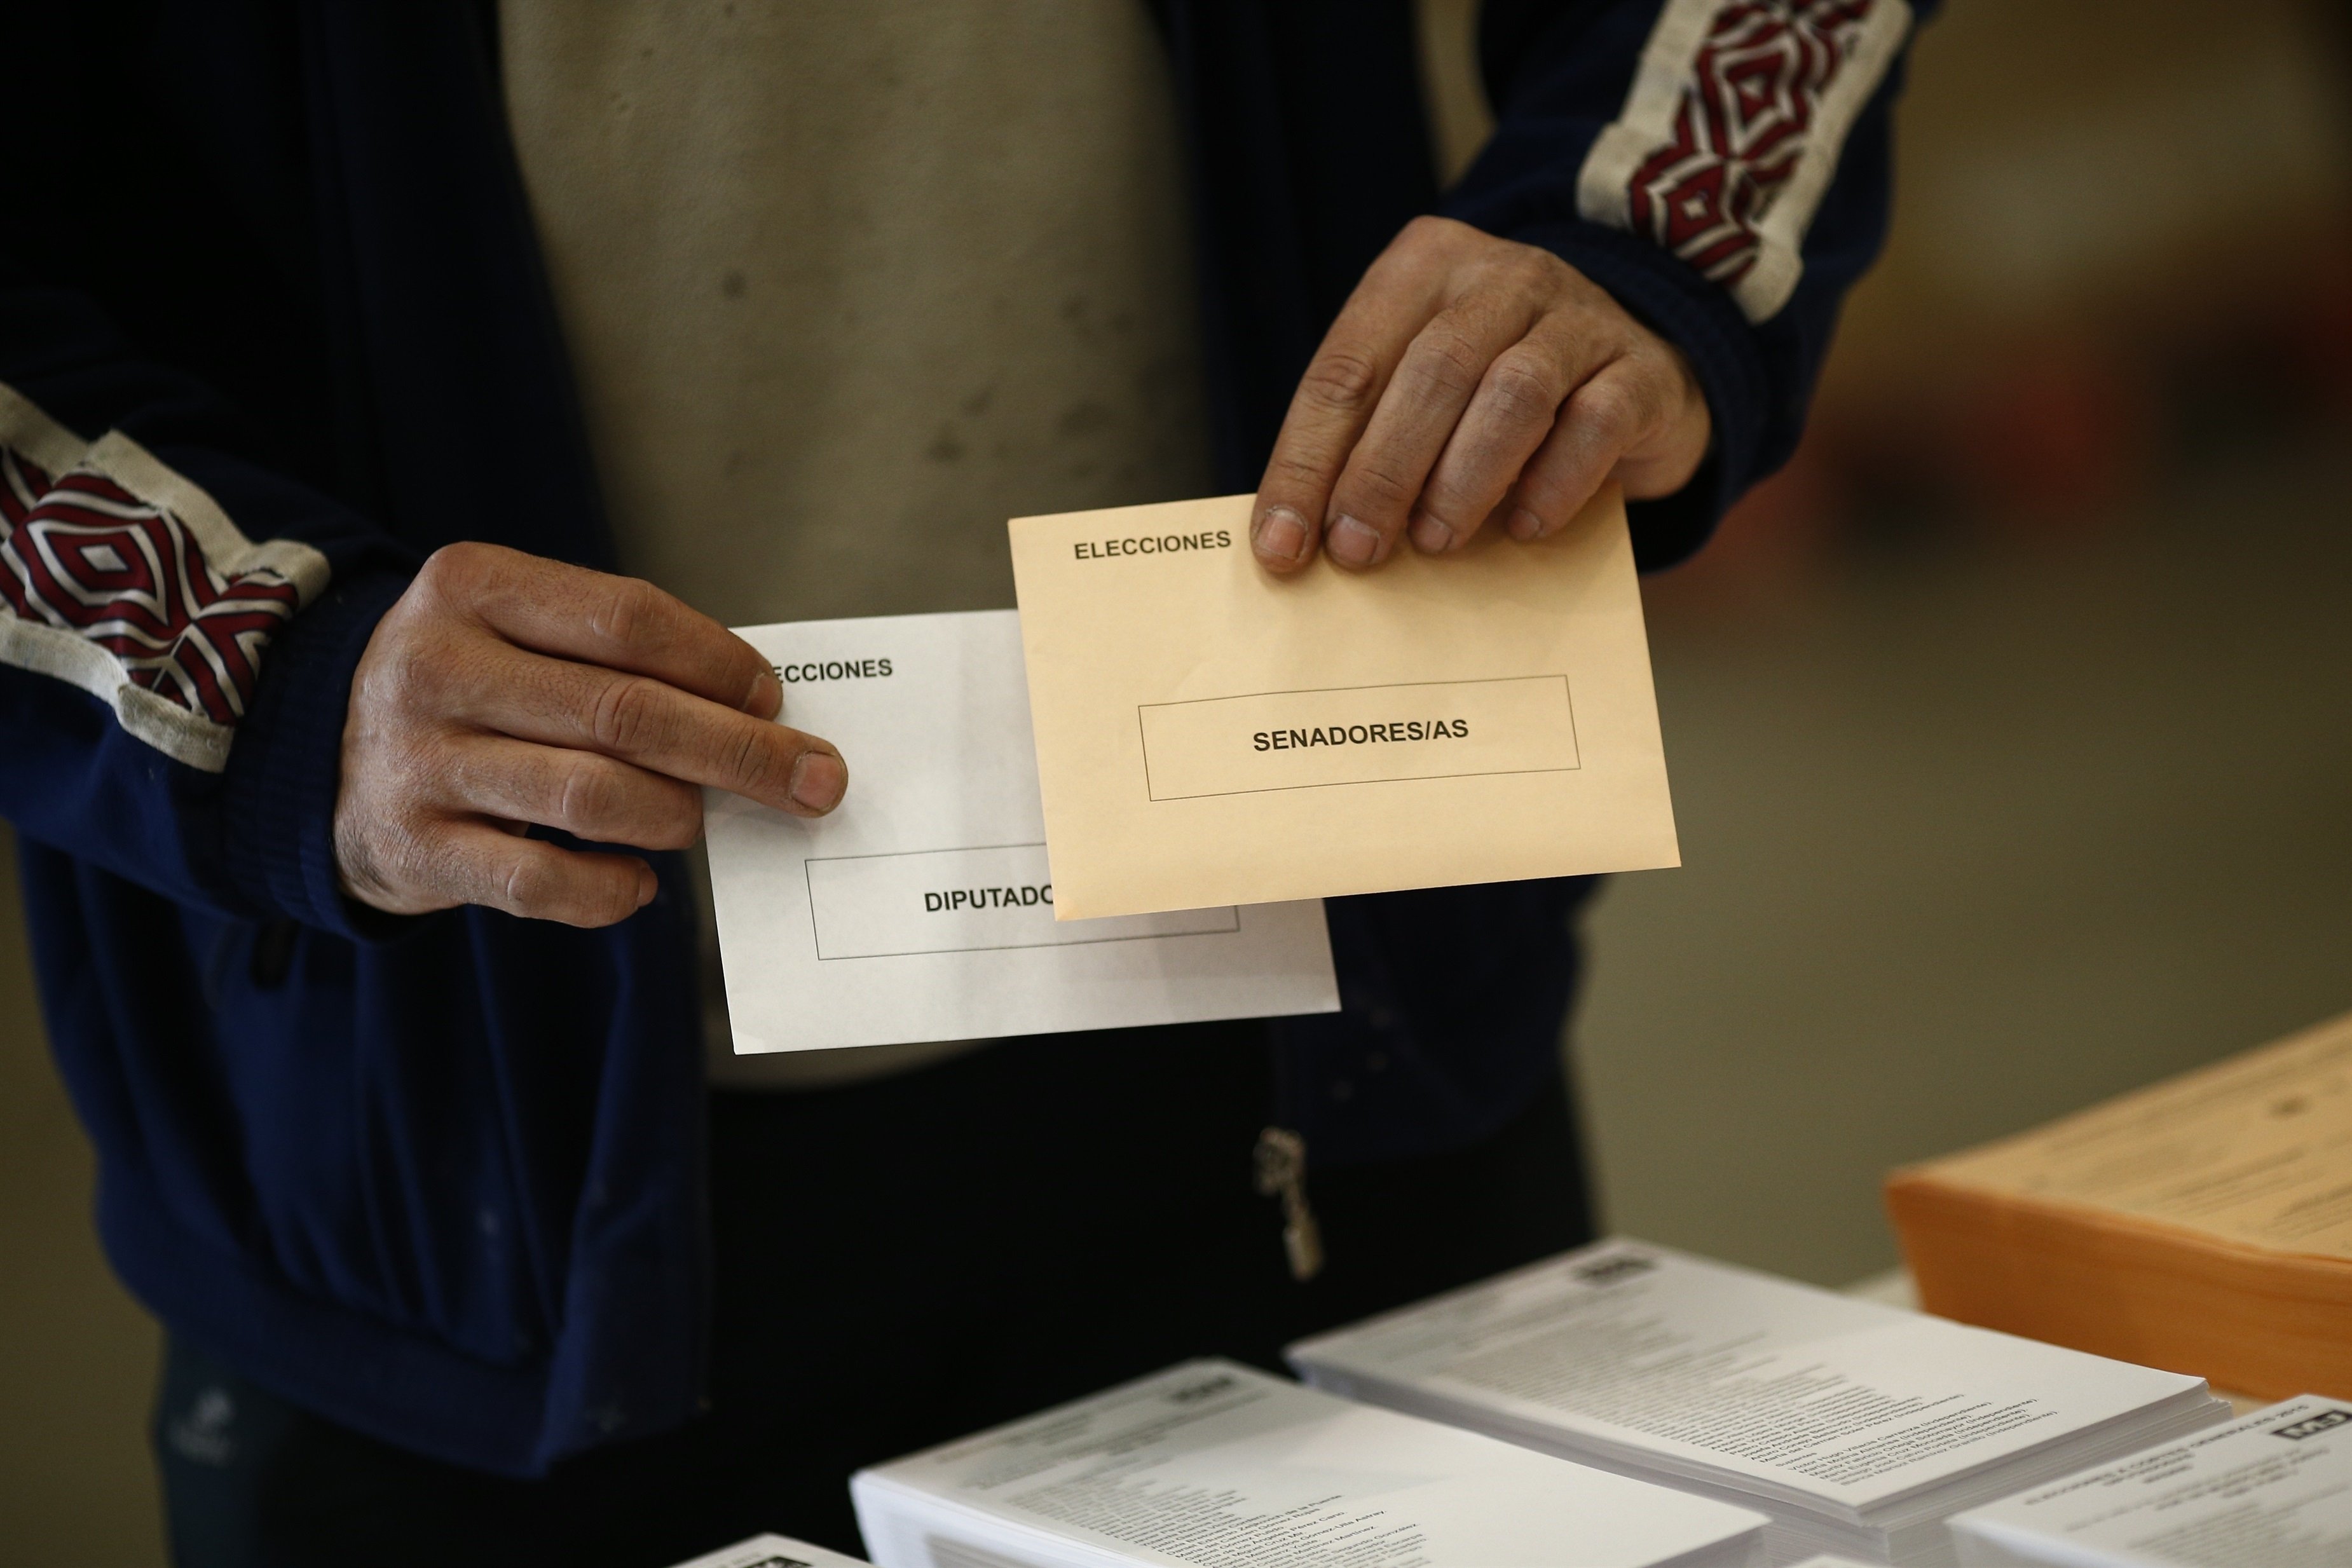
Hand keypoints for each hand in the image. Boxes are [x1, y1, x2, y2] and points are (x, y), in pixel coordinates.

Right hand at [334, 543, 847, 927]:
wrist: (317, 753)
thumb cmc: (470, 687)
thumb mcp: (517, 630)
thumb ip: (616, 657)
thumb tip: (756, 713)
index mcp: (473, 585)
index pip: (627, 618)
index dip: (717, 662)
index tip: (773, 697)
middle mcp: (438, 666)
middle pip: (625, 712)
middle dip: (741, 752)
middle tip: (815, 781)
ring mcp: (420, 761)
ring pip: (590, 795)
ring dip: (674, 814)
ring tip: (697, 820)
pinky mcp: (416, 848)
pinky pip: (540, 883)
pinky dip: (611, 889)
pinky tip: (639, 882)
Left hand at [1251, 216, 1710, 571]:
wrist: (1636, 373)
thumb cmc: (1496, 397)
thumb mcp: (1423, 395)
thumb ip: (1368, 439)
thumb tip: (1300, 537)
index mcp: (1423, 269)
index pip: (1347, 367)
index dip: (1307, 460)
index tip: (1281, 545)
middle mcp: (1503, 276)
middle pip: (1430, 371)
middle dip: (1382, 471)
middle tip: (1357, 550)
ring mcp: (1580, 315)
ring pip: (1514, 390)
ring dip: (1463, 478)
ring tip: (1434, 542)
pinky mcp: (1641, 369)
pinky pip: (1595, 422)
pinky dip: (1552, 483)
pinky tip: (1523, 528)